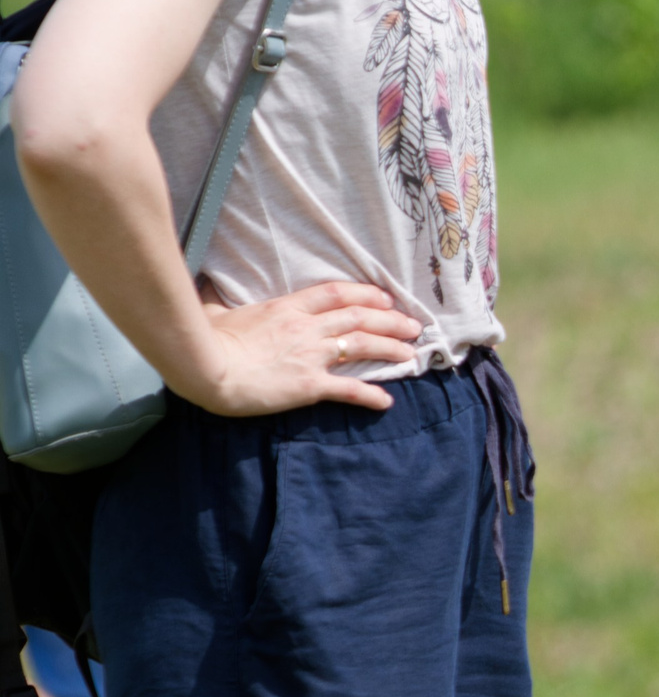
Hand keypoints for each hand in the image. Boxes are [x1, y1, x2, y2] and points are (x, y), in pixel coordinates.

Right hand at [194, 281, 421, 415]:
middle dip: (391, 320)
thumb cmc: (207, 339)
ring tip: (411, 354)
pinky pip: (349, 390)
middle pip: (359, 317)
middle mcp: (307, 328)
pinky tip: (386, 402)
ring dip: (391, 348)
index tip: (385, 299)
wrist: (206, 367)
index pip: (336, 293)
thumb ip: (221, 305)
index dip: (365, 294)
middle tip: (413, 326)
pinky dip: (371, 396)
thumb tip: (209, 299)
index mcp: (287, 307)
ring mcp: (311, 355)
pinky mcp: (311, 385)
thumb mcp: (216, 312)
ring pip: (363, 345)